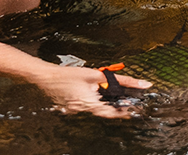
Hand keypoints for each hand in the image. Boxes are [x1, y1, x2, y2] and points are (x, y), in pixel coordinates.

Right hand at [27, 62, 150, 117]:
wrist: (46, 77)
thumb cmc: (68, 75)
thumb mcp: (96, 74)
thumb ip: (121, 80)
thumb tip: (141, 84)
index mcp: (89, 105)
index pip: (112, 113)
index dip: (124, 112)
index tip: (133, 110)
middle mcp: (82, 111)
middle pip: (104, 110)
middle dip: (113, 104)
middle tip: (123, 99)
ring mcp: (75, 111)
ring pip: (94, 108)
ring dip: (102, 101)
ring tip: (105, 92)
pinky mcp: (70, 108)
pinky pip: (85, 105)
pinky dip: (91, 99)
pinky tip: (90, 91)